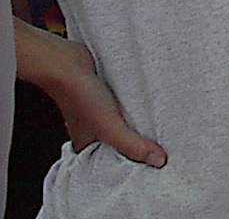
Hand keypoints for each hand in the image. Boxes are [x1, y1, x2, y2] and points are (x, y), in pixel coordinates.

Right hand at [44, 38, 166, 167]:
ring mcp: (97, 111)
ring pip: (122, 122)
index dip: (130, 165)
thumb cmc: (80, 96)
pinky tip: (146, 103)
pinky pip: (123, 104)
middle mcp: (91, 131)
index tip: (152, 165)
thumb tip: (159, 160)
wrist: (68, 62)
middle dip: (137, 142)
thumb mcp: (110, 127)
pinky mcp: (104, 93)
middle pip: (119, 142)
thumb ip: (133, 146)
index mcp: (86, 146)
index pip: (112, 163)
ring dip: (136, 122)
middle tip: (160, 145)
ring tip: (157, 125)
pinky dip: (133, 105)